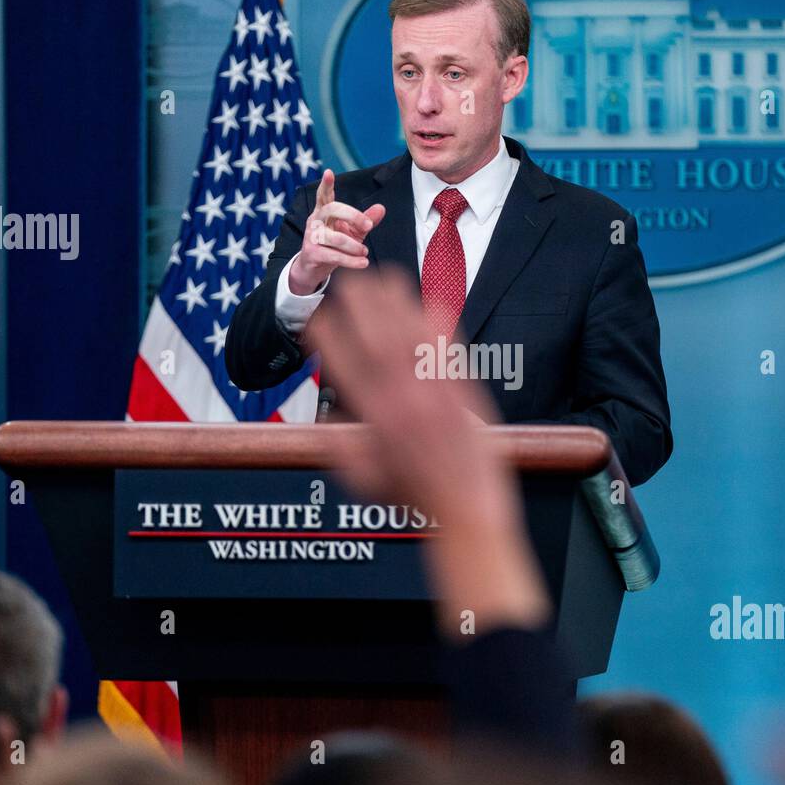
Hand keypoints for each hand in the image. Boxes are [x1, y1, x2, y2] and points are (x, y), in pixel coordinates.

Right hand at [288, 168, 385, 294]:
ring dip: (354, 246)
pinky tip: (363, 263)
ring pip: (335, 237)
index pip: (323, 195)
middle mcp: (315, 221)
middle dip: (353, 216)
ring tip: (365, 252)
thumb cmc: (334, 246)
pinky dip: (351, 261)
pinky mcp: (312, 254)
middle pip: (332, 210)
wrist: (314, 269)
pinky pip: (334, 255)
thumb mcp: (352, 232)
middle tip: (368, 226)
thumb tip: (381, 208)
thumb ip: (366, 221)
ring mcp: (311, 237)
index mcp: (323, 212)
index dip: (326, 185)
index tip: (329, 172)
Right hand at [312, 271, 550, 637]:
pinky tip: (428, 301)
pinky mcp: (463, 391)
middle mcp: (403, 399)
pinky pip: (448, 348)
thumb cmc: (415, 499)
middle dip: (359, 305)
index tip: (318, 320)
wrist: (466, 508)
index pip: (343, 364)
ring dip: (396, 301)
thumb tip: (329, 422)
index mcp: (374, 419)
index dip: (327, 337)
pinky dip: (437, 322)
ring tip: (384, 277)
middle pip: (375, 337)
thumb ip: (342, 449)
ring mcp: (436, 392)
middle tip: (349, 283)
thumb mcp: (365, 481)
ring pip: (411, 335)